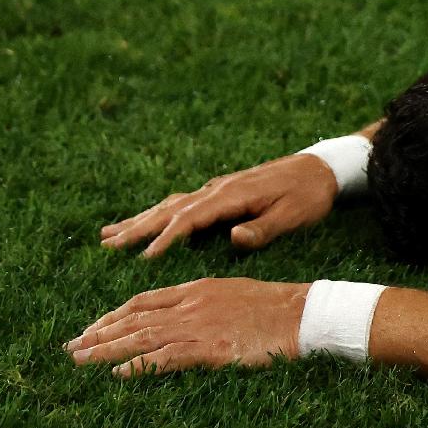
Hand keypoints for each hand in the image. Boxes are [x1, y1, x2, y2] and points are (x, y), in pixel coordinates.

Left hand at [66, 279, 308, 377]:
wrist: (303, 313)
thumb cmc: (278, 306)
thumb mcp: (236, 293)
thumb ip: (207, 303)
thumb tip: (190, 316)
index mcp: (197, 289)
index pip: (143, 301)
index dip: (114, 315)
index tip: (94, 327)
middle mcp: (190, 304)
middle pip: (133, 318)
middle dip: (99, 333)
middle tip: (72, 347)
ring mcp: (198, 326)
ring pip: (140, 337)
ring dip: (106, 349)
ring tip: (80, 360)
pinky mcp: (208, 348)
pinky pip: (164, 358)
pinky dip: (138, 366)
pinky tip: (117, 375)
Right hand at [101, 154, 342, 257]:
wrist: (321, 169)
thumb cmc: (309, 196)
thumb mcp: (293, 216)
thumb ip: (263, 229)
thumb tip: (233, 239)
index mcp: (232, 195)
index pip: (190, 219)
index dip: (166, 238)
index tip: (144, 258)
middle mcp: (218, 189)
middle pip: (170, 210)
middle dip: (137, 227)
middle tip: (106, 244)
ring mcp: (217, 189)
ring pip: (171, 205)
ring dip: (140, 220)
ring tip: (109, 234)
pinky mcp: (221, 191)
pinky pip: (182, 204)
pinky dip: (159, 213)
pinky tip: (146, 222)